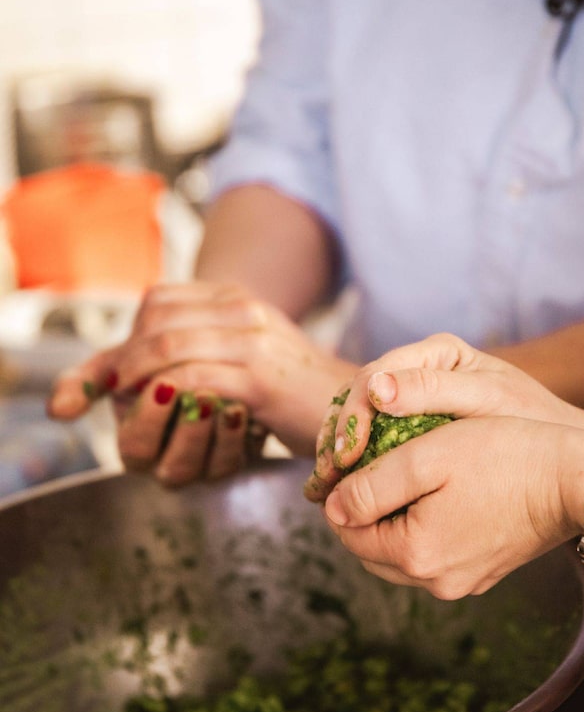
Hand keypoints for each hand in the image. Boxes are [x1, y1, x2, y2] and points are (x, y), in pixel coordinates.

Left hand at [47, 282, 355, 483]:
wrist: (356, 411)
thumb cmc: (295, 394)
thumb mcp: (244, 361)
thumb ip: (202, 353)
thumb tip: (149, 370)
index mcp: (237, 301)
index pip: (159, 301)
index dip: (123, 335)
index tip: (100, 373)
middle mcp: (244, 310)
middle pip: (156, 319)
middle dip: (118, 357)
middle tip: (100, 390)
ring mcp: (253, 340)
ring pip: (168, 345)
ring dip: (133, 374)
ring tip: (120, 399)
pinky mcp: (260, 377)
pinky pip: (194, 377)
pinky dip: (164, 393)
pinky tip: (156, 407)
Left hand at [302, 332, 583, 597]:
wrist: (578, 480)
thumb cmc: (504, 456)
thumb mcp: (427, 456)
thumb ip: (371, 485)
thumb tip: (332, 509)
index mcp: (415, 555)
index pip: (348, 532)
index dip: (341, 493)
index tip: (355, 458)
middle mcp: (436, 582)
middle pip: (372, 549)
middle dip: (365, 511)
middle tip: (376, 465)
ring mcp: (464, 582)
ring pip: (402, 553)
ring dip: (394, 520)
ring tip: (407, 476)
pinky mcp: (485, 572)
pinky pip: (435, 555)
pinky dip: (425, 528)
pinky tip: (439, 493)